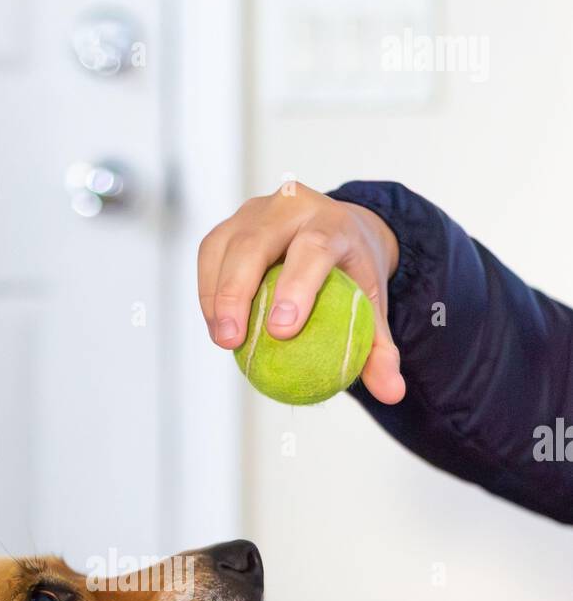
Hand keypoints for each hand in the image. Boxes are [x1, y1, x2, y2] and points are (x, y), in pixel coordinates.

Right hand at [197, 182, 405, 403]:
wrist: (334, 231)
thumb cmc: (350, 275)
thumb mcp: (371, 306)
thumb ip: (379, 348)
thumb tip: (392, 393)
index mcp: (332, 221)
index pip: (313, 247)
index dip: (296, 286)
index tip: (282, 331)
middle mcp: (289, 207)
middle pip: (255, 243)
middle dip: (238, 291)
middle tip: (234, 341)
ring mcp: (253, 212)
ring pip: (224, 246)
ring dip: (216, 295)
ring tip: (223, 341)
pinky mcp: (229, 225)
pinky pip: (210, 256)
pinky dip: (208, 292)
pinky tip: (217, 327)